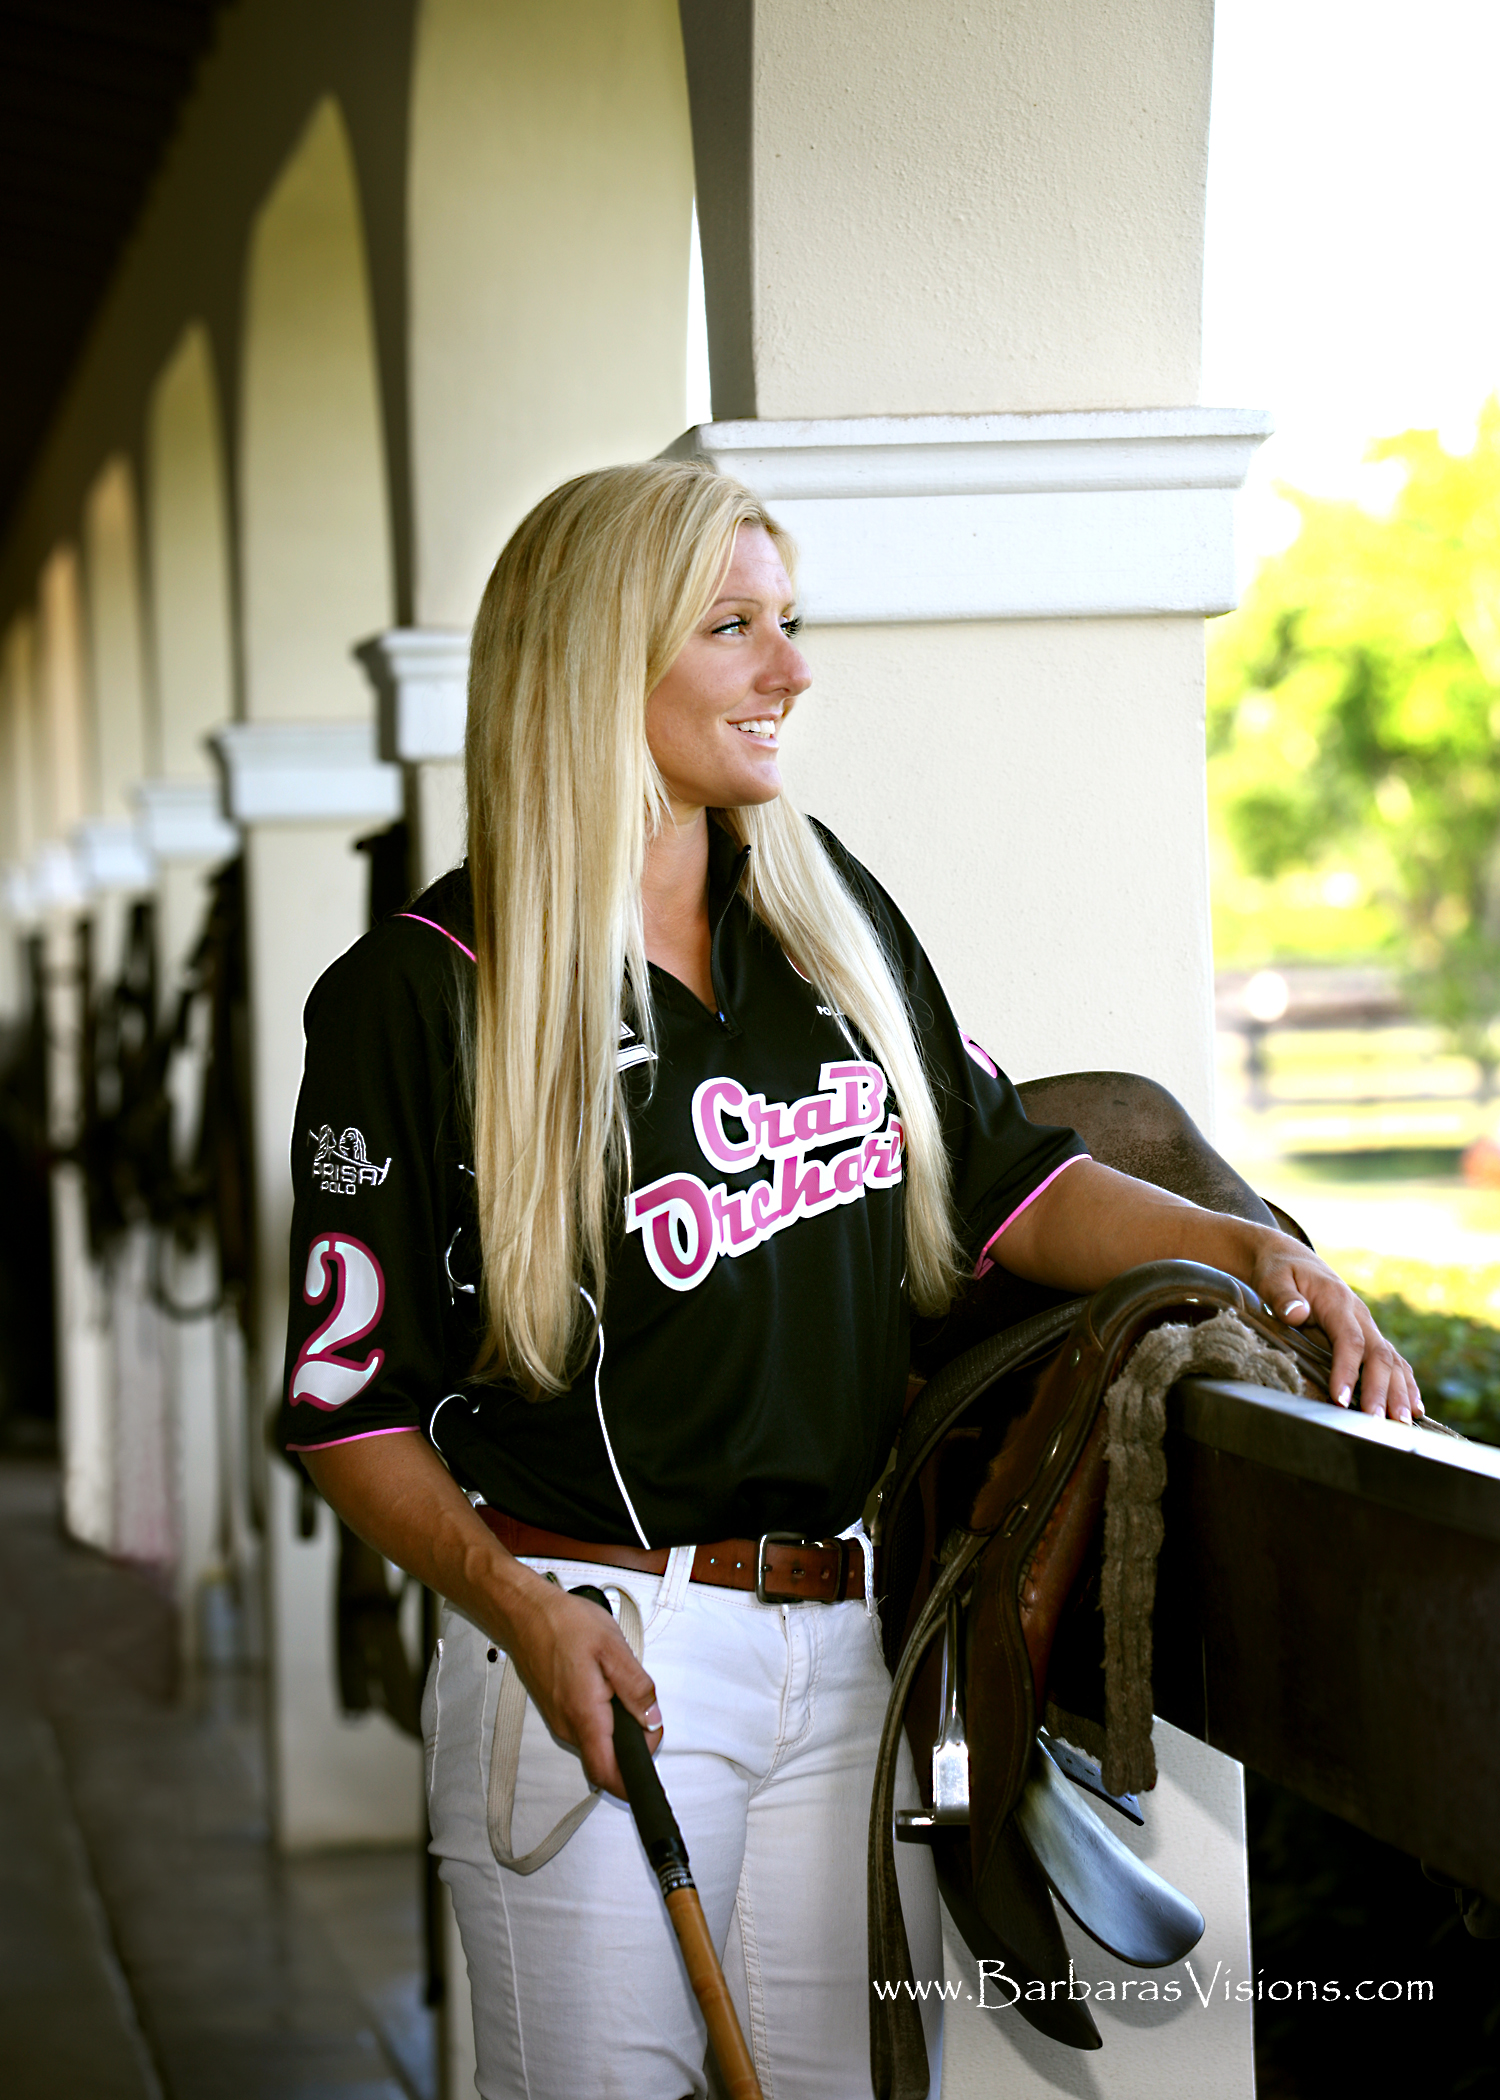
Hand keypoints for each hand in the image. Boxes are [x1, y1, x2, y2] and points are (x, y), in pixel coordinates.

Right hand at [502, 1577, 662, 1799]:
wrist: (525, 1613)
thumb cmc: (563, 1624)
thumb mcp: (613, 1649)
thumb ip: (636, 1688)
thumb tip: (652, 1718)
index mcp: (585, 1715)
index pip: (607, 1774)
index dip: (632, 1782)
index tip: (649, 1764)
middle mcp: (568, 1726)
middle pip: (605, 1760)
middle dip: (631, 1744)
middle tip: (642, 1710)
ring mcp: (559, 1720)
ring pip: (596, 1742)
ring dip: (615, 1727)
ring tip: (620, 1688)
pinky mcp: (555, 1710)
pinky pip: (584, 1726)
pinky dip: (601, 1716)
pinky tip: (603, 1685)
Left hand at [1248, 1238, 1422, 1424]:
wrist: (1292, 1260)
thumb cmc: (1279, 1272)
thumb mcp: (1273, 1278)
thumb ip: (1282, 1296)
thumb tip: (1297, 1314)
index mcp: (1337, 1301)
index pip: (1349, 1340)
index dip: (1348, 1370)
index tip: (1340, 1399)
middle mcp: (1360, 1315)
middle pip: (1379, 1355)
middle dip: (1381, 1390)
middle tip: (1378, 1423)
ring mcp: (1368, 1326)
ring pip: (1392, 1361)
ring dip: (1399, 1393)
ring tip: (1402, 1424)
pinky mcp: (1368, 1336)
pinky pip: (1393, 1362)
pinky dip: (1406, 1385)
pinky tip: (1414, 1410)